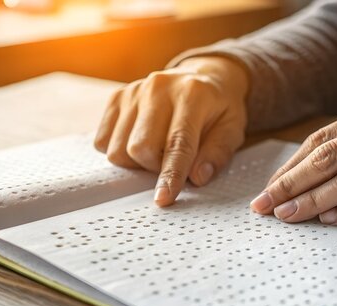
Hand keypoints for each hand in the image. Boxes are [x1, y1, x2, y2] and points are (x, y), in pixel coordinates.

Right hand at [94, 56, 248, 205]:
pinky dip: (121, 151)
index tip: (163, 198)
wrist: (202, 76)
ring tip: (158, 150)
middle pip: (140, 148)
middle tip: (171, 161)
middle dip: (154, 167)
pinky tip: (141, 140)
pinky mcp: (116, 97)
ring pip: (117, 149)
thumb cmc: (218, 107)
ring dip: (137, 162)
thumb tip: (197, 178)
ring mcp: (134, 91)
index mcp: (192, 94)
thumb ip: (218, 154)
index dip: (170, 175)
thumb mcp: (232, 129)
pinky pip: (103, 141)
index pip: (177, 143)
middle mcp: (158, 88)